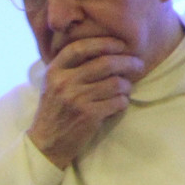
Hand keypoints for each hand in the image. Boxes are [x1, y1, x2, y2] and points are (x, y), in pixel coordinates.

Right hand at [27, 37, 143, 168]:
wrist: (47, 142)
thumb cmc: (54, 110)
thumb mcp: (52, 84)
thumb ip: (69, 66)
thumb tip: (102, 49)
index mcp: (54, 71)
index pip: (80, 48)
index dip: (104, 43)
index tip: (120, 45)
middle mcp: (64, 82)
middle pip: (105, 63)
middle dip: (127, 62)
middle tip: (138, 64)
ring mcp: (77, 99)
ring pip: (116, 83)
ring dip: (127, 86)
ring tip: (126, 88)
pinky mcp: (89, 116)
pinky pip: (118, 102)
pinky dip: (123, 102)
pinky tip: (119, 103)